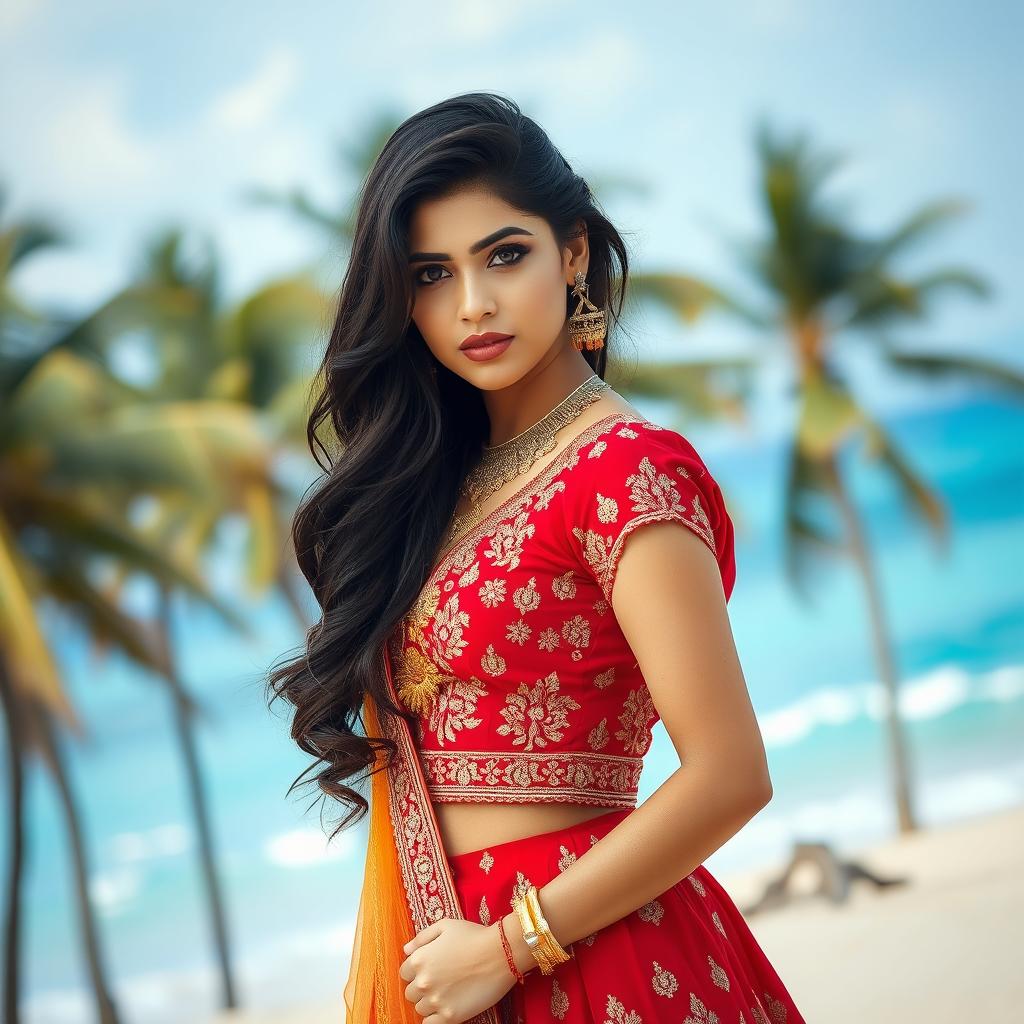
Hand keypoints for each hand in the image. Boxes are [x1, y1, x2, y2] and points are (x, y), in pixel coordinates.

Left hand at [399, 917, 516, 1022]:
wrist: (501, 953)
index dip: (416, 970)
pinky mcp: (450, 1016)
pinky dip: (435, 1018)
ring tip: (447, 992)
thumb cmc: (474, 936)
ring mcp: (436, 1001)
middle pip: (410, 993)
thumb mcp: (445, 926)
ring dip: (430, 1002)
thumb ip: (422, 937)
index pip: (404, 973)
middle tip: (440, 980)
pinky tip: (447, 1007)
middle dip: (422, 987)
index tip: (430, 969)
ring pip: (420, 1009)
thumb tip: (406, 950)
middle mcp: (423, 982)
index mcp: (419, 959)